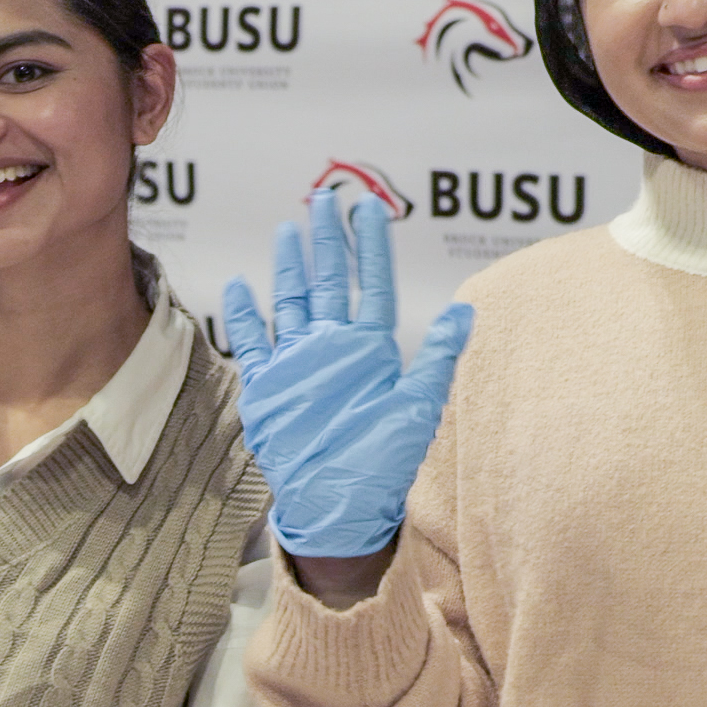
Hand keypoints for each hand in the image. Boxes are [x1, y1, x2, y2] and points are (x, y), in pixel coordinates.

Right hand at [219, 196, 472, 559]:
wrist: (337, 506)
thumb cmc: (381, 465)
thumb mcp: (417, 406)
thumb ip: (436, 355)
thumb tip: (466, 310)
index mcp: (369, 348)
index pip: (369, 283)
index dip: (369, 245)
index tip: (369, 209)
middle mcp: (333, 349)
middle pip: (328, 281)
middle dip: (326, 240)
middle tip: (322, 199)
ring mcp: (299, 365)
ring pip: (291, 302)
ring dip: (289, 266)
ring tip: (287, 230)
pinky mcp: (269, 386)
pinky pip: (253, 343)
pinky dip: (245, 316)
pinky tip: (240, 287)